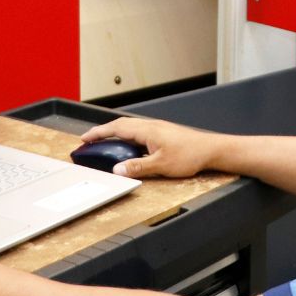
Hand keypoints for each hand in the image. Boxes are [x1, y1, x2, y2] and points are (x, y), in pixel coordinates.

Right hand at [78, 117, 223, 178]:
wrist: (211, 150)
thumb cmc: (190, 155)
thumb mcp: (161, 165)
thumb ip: (137, 167)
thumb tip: (117, 169)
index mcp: (146, 130)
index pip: (116, 128)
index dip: (98, 133)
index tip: (84, 138)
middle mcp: (150, 126)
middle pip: (121, 125)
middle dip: (103, 131)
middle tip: (90, 140)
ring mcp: (157, 129)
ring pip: (130, 128)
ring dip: (115, 133)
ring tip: (105, 143)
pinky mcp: (163, 134)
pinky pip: (139, 132)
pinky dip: (127, 137)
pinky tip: (129, 147)